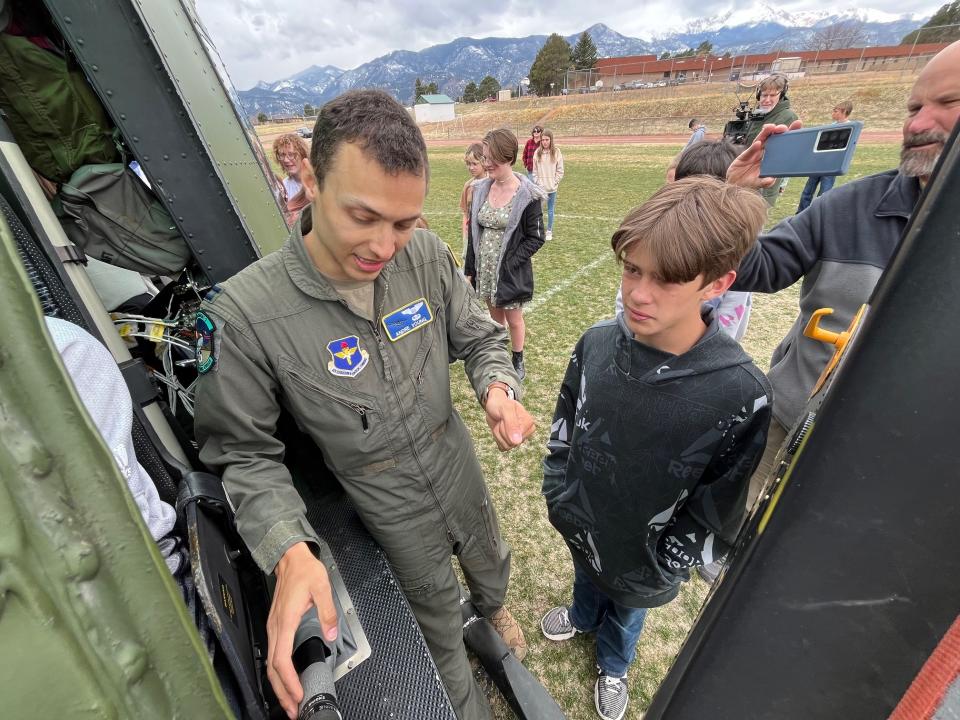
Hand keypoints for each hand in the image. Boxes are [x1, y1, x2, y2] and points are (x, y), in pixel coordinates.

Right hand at [267, 542, 338, 718]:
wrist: (290, 558)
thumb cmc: (304, 570)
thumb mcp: (322, 587)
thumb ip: (327, 612)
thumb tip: (331, 633)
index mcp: (286, 620)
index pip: (281, 658)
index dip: (288, 680)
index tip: (298, 694)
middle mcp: (276, 627)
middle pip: (272, 668)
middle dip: (282, 691)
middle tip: (294, 709)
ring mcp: (274, 628)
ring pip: (271, 663)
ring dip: (279, 685)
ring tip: (290, 701)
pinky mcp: (276, 627)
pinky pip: (273, 655)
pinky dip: (278, 672)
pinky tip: (287, 680)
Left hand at [484, 389, 535, 449]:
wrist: (494, 405)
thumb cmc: (501, 405)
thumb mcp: (505, 409)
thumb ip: (511, 424)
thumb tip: (517, 441)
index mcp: (529, 423)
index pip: (515, 437)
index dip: (505, 427)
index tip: (505, 416)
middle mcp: (526, 432)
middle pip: (511, 443)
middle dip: (501, 431)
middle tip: (502, 419)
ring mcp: (519, 438)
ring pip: (506, 446)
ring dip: (498, 434)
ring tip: (501, 423)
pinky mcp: (511, 442)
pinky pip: (503, 447)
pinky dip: (497, 438)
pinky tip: (499, 429)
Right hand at [726, 120, 802, 188]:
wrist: (734, 184)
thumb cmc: (749, 183)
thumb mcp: (758, 184)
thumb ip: (765, 183)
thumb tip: (771, 180)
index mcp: (772, 159)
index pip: (782, 145)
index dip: (789, 135)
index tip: (797, 126)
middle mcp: (765, 153)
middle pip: (774, 138)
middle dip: (779, 131)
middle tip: (783, 128)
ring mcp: (755, 153)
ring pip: (762, 140)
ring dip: (767, 133)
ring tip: (771, 127)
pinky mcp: (745, 155)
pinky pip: (750, 150)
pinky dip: (754, 147)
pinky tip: (758, 144)